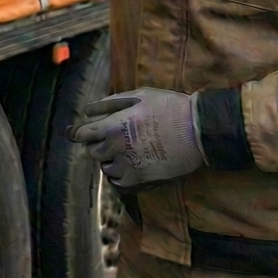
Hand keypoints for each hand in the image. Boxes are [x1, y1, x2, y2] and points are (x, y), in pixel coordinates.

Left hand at [68, 88, 204, 189]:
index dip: (79, 133)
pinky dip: (120, 174)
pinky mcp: (140, 179)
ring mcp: (128, 165)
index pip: (82, 134)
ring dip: (110, 159)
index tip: (81, 132)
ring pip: (105, 167)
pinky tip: (130, 163)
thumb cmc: (168, 107)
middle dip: (98, 144)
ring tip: (125, 150)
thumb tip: (88, 111)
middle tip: (111, 137)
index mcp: (114, 125)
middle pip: (92, 151)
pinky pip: (118, 181)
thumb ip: (110, 103)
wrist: (198, 130)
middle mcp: (117, 147)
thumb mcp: (138, 96)